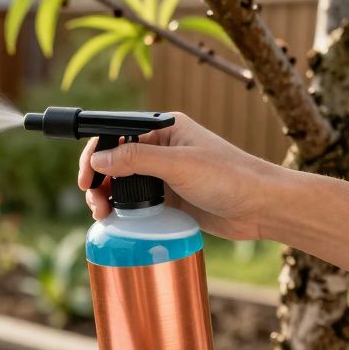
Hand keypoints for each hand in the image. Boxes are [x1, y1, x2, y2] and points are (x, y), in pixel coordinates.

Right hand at [77, 112, 285, 240]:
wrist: (262, 207)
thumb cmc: (230, 177)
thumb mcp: (179, 164)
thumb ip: (136, 159)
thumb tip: (99, 160)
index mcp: (163, 128)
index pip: (115, 134)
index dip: (95, 154)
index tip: (86, 177)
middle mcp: (161, 148)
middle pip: (114, 160)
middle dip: (98, 180)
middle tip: (94, 201)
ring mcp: (164, 175)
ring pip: (121, 184)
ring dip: (106, 197)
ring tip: (102, 214)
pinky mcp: (169, 199)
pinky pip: (136, 203)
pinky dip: (122, 211)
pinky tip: (116, 221)